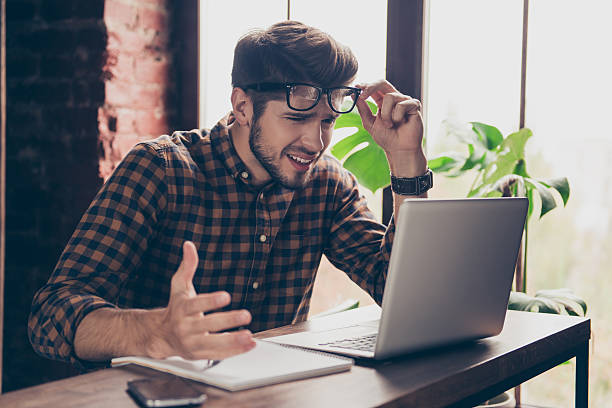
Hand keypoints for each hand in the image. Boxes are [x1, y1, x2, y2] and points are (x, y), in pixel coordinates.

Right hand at [148, 241, 254, 359]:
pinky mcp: (199, 355)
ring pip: (213, 344)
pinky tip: (249, 345)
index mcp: (182, 309)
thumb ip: (188, 266)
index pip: (197, 304)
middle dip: (228, 321)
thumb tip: (189, 245)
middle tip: (246, 315)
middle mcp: (186, 327)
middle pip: (208, 324)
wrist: (161, 336)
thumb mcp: (179, 286)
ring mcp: (192, 343)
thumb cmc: (176, 308)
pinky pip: (218, 355)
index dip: (211, 301)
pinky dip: (234, 352)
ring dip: (233, 341)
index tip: (226, 296)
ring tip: (249, 335)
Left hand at [354, 79, 423, 156]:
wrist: (399, 150)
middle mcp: (394, 98)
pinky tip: (401, 123)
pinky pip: (401, 105)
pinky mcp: (414, 105)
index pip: (374, 88)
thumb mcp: (370, 123)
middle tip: (363, 96)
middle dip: (371, 87)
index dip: (365, 85)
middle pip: (382, 83)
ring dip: (386, 114)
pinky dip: (397, 116)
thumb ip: (363, 109)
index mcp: (382, 101)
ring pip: (390, 97)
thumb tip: (353, 95)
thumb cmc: (386, 138)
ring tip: (390, 125)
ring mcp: (404, 100)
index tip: (356, 87)